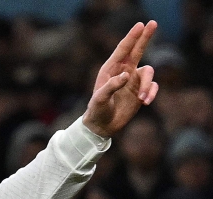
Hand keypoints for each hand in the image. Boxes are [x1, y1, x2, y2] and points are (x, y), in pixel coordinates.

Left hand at [83, 21, 158, 137]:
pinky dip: (152, 92)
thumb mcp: (100, 99)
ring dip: (148, 85)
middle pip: (138, 50)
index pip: (123, 50)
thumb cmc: (97, 110)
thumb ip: (112, 86)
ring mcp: (133, 81)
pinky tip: (146, 102)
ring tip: (142, 99)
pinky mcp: (141, 91)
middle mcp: (123, 71)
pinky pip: (153, 86)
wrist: (102, 126)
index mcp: (110, 69)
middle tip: (153, 22)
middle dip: (145, 37)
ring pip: (149, 72)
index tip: (140, 25)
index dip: (132, 37)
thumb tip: (127, 75)